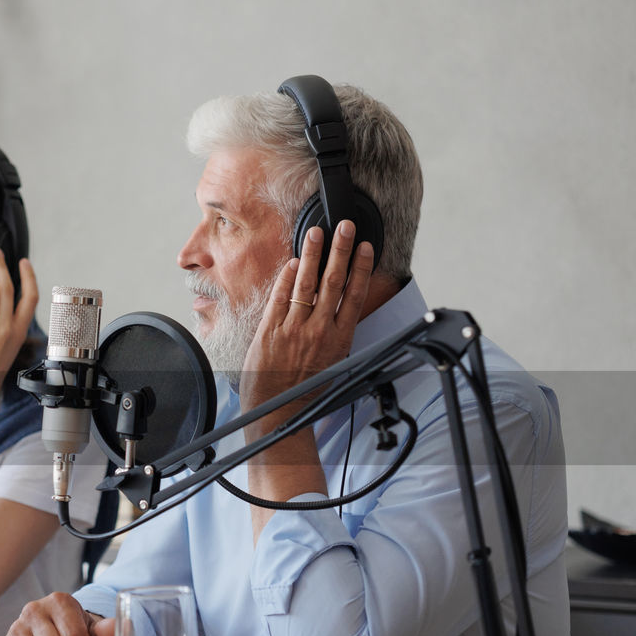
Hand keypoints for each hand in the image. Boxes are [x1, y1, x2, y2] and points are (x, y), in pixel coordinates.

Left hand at [240, 220, 374, 431]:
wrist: (278, 409)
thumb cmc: (307, 389)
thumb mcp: (335, 363)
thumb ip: (339, 335)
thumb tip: (345, 310)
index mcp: (340, 339)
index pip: (354, 295)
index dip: (360, 268)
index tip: (365, 247)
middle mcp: (319, 330)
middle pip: (333, 282)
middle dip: (340, 250)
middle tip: (344, 226)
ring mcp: (294, 329)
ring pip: (306, 284)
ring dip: (312, 255)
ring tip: (316, 233)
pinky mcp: (270, 330)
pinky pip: (280, 297)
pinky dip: (287, 278)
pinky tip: (293, 262)